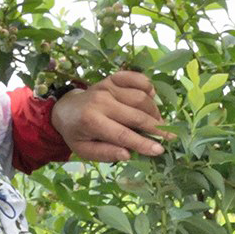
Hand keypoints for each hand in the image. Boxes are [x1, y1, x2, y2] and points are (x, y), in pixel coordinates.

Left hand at [52, 71, 170, 162]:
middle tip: (169, 136)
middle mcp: (101, 101)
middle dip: (155, 127)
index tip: (160, 150)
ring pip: (139, 97)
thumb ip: (105, 153)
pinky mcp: (112, 79)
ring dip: (153, 111)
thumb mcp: (84, 150)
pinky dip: (147, 86)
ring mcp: (107, 87)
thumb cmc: (77, 133)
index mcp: (91, 120)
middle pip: (135, 115)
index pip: (123, 134)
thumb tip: (127, 154)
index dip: (143, 143)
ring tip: (158, 123)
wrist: (65, 108)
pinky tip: (152, 97)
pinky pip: (135, 78)